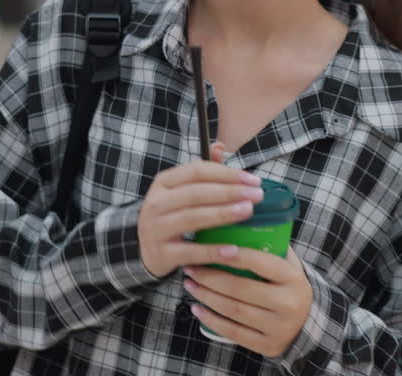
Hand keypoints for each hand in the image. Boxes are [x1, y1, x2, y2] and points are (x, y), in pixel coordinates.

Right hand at [138, 143, 263, 277]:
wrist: (144, 251)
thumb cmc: (171, 216)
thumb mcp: (181, 191)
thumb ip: (202, 171)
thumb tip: (220, 146)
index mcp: (163, 182)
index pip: (197, 171)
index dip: (226, 173)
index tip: (253, 180)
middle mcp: (156, 203)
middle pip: (196, 193)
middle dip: (230, 192)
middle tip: (257, 195)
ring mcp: (156, 228)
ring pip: (193, 218)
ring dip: (223, 214)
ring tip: (248, 211)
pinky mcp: (161, 254)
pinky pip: (190, 251)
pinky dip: (212, 251)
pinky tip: (233, 250)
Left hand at [183, 247, 313, 358]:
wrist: (310, 326)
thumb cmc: (290, 288)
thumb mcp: (290, 266)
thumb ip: (272, 246)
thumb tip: (239, 222)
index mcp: (293, 278)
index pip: (260, 263)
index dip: (235, 255)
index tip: (213, 247)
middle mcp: (287, 303)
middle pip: (240, 288)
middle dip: (210, 277)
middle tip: (191, 267)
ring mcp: (278, 327)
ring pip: (233, 310)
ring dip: (206, 296)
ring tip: (190, 284)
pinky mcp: (267, 346)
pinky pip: (233, 332)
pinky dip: (211, 320)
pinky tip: (197, 308)